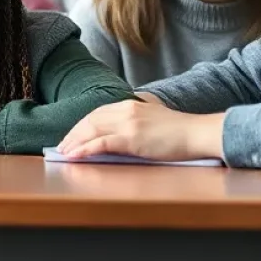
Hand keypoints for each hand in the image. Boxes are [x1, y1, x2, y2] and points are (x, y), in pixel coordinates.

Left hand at [57, 99, 225, 162]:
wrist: (198, 133)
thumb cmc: (180, 131)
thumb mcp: (152, 117)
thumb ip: (135, 119)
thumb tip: (121, 130)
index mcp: (128, 104)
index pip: (96, 113)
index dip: (81, 125)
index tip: (71, 136)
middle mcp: (124, 110)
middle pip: (89, 120)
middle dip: (73, 134)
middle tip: (61, 147)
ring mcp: (128, 123)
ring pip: (91, 130)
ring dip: (74, 142)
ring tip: (64, 153)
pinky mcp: (132, 138)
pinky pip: (101, 143)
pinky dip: (85, 149)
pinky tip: (75, 155)